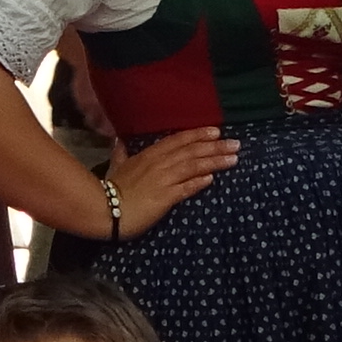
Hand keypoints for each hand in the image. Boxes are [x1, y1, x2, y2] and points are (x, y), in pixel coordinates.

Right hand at [106, 127, 240, 238]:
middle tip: (236, 143)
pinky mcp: (165, 198)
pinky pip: (186, 188)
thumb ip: (121, 153)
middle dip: (215, 147)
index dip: (197, 135)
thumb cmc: (111, 189)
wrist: (105, 210)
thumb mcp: (116, 167)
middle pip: (191, 151)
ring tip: (233, 159)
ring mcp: (163, 180)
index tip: (216, 131)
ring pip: (193, 166)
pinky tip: (212, 178)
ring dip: (214, 161)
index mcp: (149, 155)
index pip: (178, 140)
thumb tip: (119, 140)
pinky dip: (199, 182)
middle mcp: (160, 164)